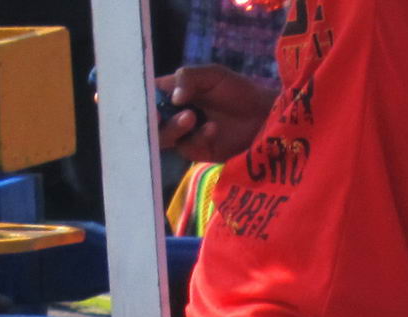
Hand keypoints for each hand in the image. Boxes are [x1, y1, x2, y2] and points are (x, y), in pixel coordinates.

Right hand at [154, 66, 276, 163]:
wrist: (265, 115)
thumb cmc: (239, 90)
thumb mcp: (213, 75)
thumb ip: (189, 78)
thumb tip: (173, 97)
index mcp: (173, 91)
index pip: (148, 95)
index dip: (142, 99)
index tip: (146, 101)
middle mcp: (174, 113)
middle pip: (150, 120)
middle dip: (151, 119)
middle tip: (157, 115)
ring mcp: (185, 134)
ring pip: (164, 136)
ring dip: (173, 127)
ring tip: (190, 117)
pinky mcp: (199, 151)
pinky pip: (188, 148)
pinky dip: (198, 138)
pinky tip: (212, 128)